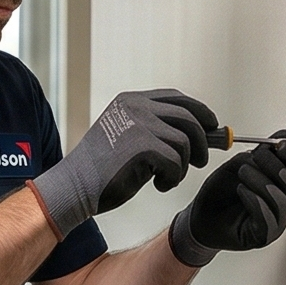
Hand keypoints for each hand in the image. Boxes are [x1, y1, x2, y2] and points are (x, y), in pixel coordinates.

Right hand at [31, 89, 215, 235]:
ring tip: (167, 178)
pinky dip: (173, 177)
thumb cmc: (104, 170)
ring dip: (183, 165)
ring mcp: (138, 123)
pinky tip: (159, 185)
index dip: (200, 111)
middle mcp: (135, 106)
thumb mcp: (131, 139)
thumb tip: (207, 134)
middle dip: (203, 140)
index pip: (177, 98)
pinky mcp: (140, 145)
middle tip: (200, 161)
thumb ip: (160, 131)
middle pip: (189, 116)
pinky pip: (176, 161)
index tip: (212, 127)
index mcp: (131, 100)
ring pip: (185, 141)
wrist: (73, 187)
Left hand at [170, 133, 285, 265]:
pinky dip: (256, 201)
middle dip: (276, 166)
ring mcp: (275, 223)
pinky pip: (268, 220)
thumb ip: (262, 152)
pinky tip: (242, 190)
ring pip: (282, 201)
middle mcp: (283, 205)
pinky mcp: (262, 237)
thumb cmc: (220, 194)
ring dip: (262, 181)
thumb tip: (285, 135)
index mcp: (282, 187)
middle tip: (256, 155)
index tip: (281, 144)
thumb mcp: (240, 165)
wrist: (199, 218)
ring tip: (242, 172)